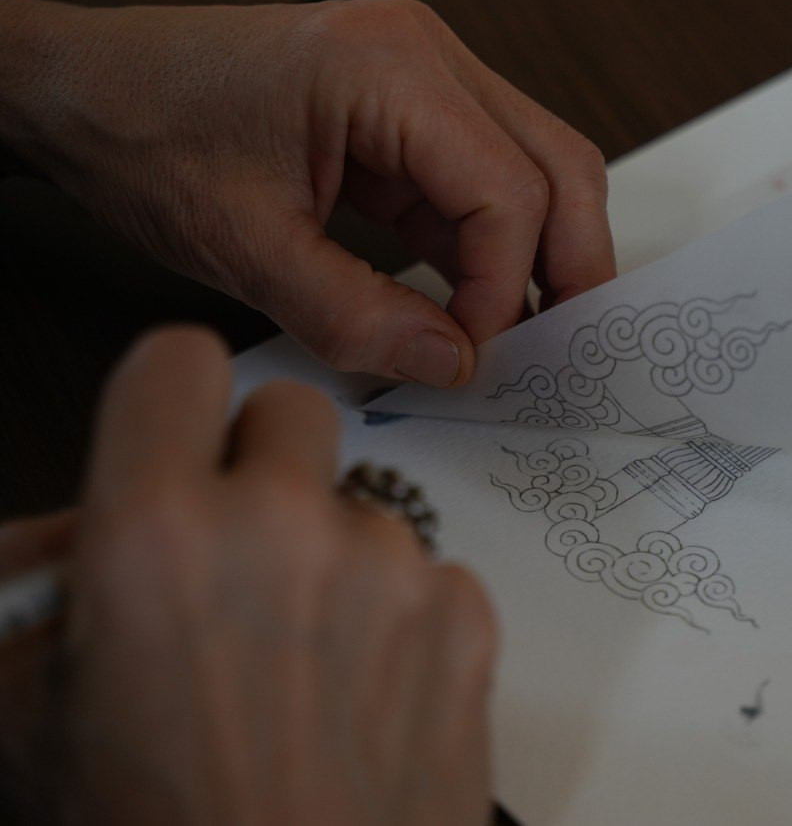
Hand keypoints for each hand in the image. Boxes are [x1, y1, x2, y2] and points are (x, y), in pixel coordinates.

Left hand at [0, 0, 615, 385]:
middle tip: (561, 351)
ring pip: (536, 169)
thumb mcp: (243, 245)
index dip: (506, 288)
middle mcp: (425, 58)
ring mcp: (424, 80)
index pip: (508, 189)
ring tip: (522, 335)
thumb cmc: (144, 130)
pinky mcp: (408, 114)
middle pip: (558, 164)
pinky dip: (489, 247)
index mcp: (389, 69)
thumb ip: (354, 315)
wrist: (84, 89)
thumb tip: (450, 362)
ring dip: (538, 257)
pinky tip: (475, 304)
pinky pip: (481, 181)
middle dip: (570, 265)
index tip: (476, 357)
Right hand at [0, 327, 496, 824]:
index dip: (173, 403)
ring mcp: (393, 571)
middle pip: (293, 412)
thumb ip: (44, 581)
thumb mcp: (31, 709)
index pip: (180, 361)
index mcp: (157, 536)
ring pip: (366, 501)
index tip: (178, 442)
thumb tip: (84, 518)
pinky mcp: (468, 619)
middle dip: (264, 469)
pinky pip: (431, 568)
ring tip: (304, 660)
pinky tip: (365, 691)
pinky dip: (403, 612)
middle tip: (243, 558)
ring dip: (336, 554)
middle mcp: (286, 531)